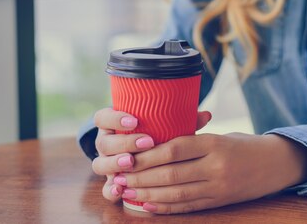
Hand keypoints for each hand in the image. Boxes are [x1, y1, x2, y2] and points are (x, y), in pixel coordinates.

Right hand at [90, 107, 212, 203]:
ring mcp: (106, 163)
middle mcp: (106, 144)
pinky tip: (121, 190)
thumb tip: (206, 115)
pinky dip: (111, 190)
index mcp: (112, 125)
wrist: (139, 152)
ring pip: (100, 164)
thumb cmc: (153, 134)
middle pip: (104, 143)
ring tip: (132, 162)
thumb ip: (179, 120)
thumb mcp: (162, 125)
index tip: (135, 120)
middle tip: (146, 142)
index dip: (116, 118)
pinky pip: (105, 188)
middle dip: (124, 142)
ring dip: (116, 164)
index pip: (103, 117)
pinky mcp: (110, 182)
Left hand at [114, 132, 306, 213]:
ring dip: (147, 194)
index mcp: (215, 143)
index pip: (175, 148)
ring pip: (176, 193)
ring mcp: (219, 187)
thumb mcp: (220, 135)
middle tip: (119, 176)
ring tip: (127, 191)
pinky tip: (147, 205)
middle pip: (171, 174)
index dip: (149, 155)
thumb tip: (155, 142)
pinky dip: (165, 207)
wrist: (276, 164)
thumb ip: (192, 139)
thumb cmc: (243, 144)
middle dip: (141, 177)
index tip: (128, 156)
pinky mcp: (219, 202)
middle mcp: (217, 167)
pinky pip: (188, 206)